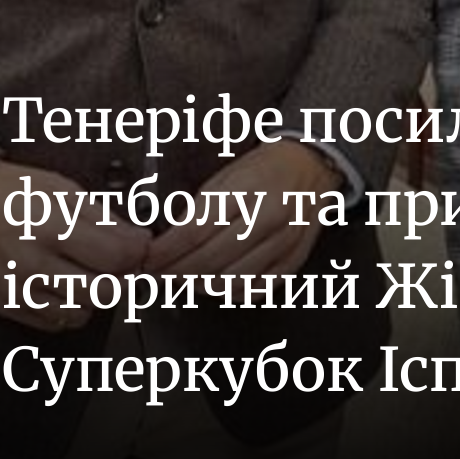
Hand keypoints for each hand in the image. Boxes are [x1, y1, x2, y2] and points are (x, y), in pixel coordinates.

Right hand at [0, 159, 149, 331]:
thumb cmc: (12, 193)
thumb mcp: (65, 190)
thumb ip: (105, 219)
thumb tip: (136, 238)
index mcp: (55, 229)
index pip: (117, 258)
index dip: (138, 254)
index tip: (139, 248)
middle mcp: (36, 265)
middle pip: (104, 292)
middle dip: (123, 279)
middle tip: (122, 265)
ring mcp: (21, 291)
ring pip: (81, 314)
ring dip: (95, 297)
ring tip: (91, 273)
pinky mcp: (8, 306)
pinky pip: (55, 323)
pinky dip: (69, 308)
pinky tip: (67, 285)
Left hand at [144, 142, 341, 284]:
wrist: (311, 166)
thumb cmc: (267, 168)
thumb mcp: (227, 174)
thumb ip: (199, 207)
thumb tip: (168, 239)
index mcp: (247, 189)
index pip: (195, 230)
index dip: (165, 252)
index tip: (147, 260)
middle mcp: (268, 216)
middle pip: (209, 260)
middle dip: (175, 273)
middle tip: (158, 275)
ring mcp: (283, 242)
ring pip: (231, 281)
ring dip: (200, 286)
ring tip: (185, 279)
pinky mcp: (293, 260)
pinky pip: (255, 290)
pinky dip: (230, 292)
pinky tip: (217, 283)